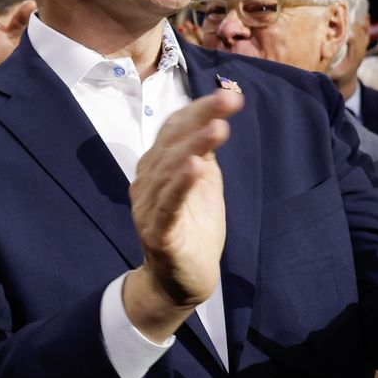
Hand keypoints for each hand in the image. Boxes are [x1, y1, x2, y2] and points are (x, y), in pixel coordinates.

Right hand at [124, 90, 242, 331]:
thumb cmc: (192, 229)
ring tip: (218, 128)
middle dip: (201, 119)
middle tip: (229, 100)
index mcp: (157, 167)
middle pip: (171, 144)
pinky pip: (168, 206)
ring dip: (193, 147)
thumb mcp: (203, 183)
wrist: (180, 282)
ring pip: (169, 171)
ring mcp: (148, 209)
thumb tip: (214, 116)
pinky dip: (181, 186)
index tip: (230, 95)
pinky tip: (197, 167)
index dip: (200, 110)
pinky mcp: (158, 234)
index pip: (174, 129)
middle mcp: (147, 182)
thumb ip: (203, 153)